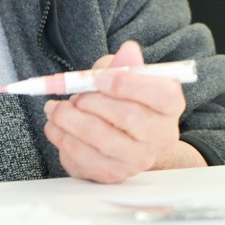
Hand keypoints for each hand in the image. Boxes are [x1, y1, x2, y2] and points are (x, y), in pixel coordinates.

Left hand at [43, 41, 188, 182]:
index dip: (127, 84)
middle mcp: (160, 136)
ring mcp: (138, 160)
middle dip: (90, 101)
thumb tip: (129, 50)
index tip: (98, 78)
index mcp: (169, 106)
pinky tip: (55, 126)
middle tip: (72, 95)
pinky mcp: (113, 174)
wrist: (123, 141)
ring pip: (99, 137)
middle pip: (128, 116)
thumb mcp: (124, 78)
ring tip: (55, 108)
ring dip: (68, 118)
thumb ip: (123, 65)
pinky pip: (81, 156)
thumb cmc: (123, 102)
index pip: (162, 95)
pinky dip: (60, 137)